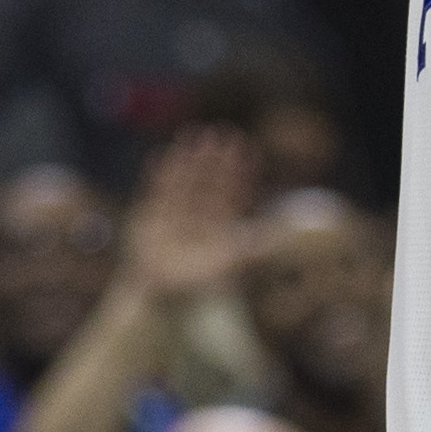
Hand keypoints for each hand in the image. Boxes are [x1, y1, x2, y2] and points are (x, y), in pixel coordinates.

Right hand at [120, 128, 257, 304]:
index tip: (246, 148)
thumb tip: (280, 236)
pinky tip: (161, 155)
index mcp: (218, 228)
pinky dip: (158, 174)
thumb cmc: (195, 286)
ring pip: (184, 181)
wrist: (158, 298)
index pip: (232, 193)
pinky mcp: (150, 218)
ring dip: (188, 159)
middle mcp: (197, 218)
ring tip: (193, 134)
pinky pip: (155, 191)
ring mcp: (173, 216)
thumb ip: (251, 249)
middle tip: (223, 133)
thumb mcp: (227, 265)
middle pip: (209, 181)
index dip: (239, 171)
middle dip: (215, 159)